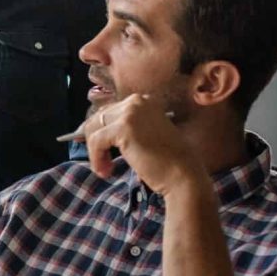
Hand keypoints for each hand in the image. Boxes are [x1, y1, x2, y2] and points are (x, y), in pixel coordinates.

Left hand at [77, 94, 200, 196]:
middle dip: (95, 141)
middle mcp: (137, 101)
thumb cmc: (166, 161)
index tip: (101, 151)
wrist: (182, 175)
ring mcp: (130, 112)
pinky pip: (95, 141)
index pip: (110, 111)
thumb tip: (93, 129)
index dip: (100, 131)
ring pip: (94, 128)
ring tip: (105, 169)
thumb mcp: (144, 134)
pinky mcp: (123, 128)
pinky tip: (105, 171)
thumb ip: (125, 126)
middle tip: (103, 163)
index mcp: (145, 100)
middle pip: (99, 117)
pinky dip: (96, 158)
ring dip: (95, 152)